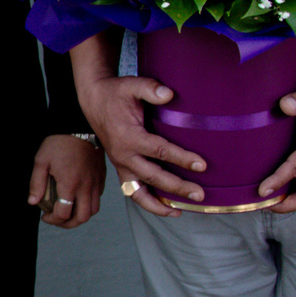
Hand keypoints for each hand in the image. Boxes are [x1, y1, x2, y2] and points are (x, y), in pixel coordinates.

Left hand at [30, 135, 104, 228]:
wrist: (79, 127)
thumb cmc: (59, 142)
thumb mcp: (41, 161)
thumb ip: (36, 184)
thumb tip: (33, 202)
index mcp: (70, 184)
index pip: (63, 213)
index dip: (52, 219)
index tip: (45, 216)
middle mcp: (86, 187)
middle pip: (82, 218)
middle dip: (68, 224)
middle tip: (58, 219)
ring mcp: (96, 182)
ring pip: (93, 210)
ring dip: (80, 216)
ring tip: (69, 212)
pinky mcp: (101, 177)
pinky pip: (98, 198)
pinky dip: (89, 204)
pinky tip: (78, 198)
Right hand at [76, 66, 207, 214]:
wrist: (94, 101)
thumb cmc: (116, 93)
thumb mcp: (132, 85)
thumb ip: (151, 89)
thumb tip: (170, 94)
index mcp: (128, 137)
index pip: (160, 151)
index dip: (182, 159)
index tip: (202, 165)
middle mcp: (123, 156)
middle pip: (154, 177)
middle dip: (178, 187)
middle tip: (200, 195)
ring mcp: (121, 166)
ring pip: (140, 193)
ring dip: (160, 205)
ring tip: (180, 211)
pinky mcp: (121, 170)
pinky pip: (134, 193)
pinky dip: (149, 204)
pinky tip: (167, 209)